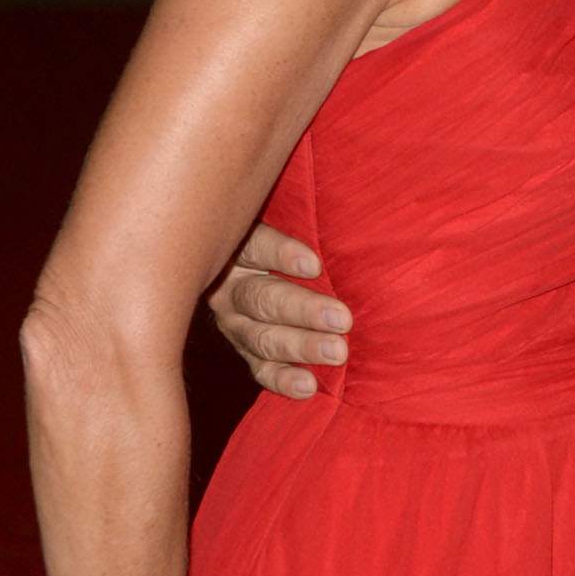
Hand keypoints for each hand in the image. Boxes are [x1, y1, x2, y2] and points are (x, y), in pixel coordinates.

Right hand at [208, 222, 350, 398]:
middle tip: (342, 320)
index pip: (254, 245)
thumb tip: (345, 188)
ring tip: (337, 352)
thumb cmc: (293, 232)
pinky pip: (260, 369)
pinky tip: (308, 386)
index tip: (314, 265)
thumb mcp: (287, 215)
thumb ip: (302, 211)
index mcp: (237, 245)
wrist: (266, 267)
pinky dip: (283, 379)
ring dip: (300, 346)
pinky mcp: (247, 351)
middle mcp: (229, 286)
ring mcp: (235, 323)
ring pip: (261, 337)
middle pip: (260, 298)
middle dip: (303, 310)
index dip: (281, 255)